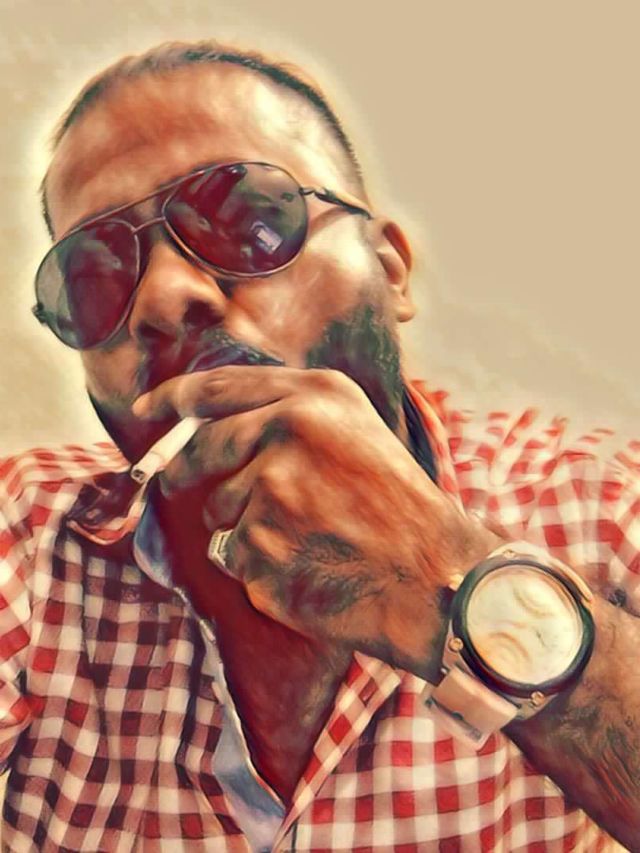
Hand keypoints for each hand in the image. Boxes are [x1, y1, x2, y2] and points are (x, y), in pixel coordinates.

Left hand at [134, 366, 496, 675]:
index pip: (221, 388)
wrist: (433, 575)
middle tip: (188, 485)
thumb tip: (213, 426)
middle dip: (188, 470)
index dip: (175, 397)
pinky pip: (235, 558)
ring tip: (309, 538)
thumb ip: (291, 414)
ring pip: (220, 512)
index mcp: (314, 397)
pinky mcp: (262, 548)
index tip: (148, 407)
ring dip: (246, 527)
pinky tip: (308, 568)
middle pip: (203, 451)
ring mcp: (271, 492)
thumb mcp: (355, 431)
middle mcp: (287, 433)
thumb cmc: (398, 505)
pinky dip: (261, 567)